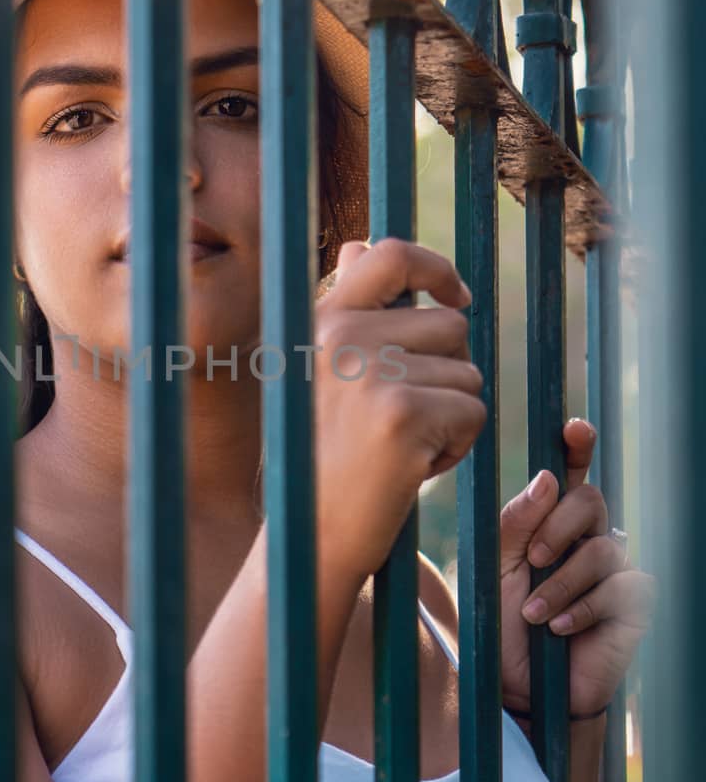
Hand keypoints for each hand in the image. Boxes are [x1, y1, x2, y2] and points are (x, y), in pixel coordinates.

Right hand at [312, 238, 486, 579]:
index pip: (390, 254)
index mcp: (320, 321)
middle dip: (448, 373)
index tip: (458, 297)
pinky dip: (457, 447)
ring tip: (400, 446)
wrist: (308, 534)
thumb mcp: (323, 374)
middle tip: (402, 419)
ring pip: (467, 373)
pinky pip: (473, 412)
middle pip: (451, 325)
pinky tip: (412, 468)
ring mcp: (370, 374)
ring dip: (452, 414)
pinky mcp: (402, 414)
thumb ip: (349, 311)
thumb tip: (360, 247)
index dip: (437, 268)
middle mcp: (340, 337)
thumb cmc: (321, 456)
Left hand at [498, 418, 655, 718]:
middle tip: (534, 559)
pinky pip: (618, 588)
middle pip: (590, 500)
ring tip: (534, 613)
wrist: (519, 687)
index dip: (579, 446)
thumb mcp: (496, 569)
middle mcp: (590, 538)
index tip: (574, 428)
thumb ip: (515, 524)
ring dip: (560, 583)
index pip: (572, 475)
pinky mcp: (635, 604)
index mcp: (554, 523)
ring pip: (602, 548)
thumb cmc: (504, 624)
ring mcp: (617, 570)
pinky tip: (558, 628)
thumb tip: (547, 480)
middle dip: (558, 526)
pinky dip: (580, 609)